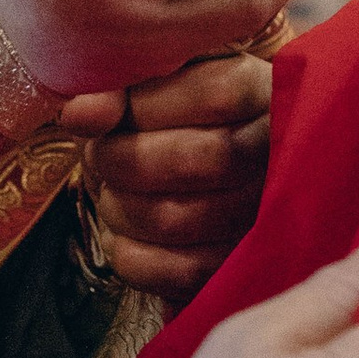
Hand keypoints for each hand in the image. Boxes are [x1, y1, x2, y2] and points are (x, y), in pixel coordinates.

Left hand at [61, 50, 272, 304]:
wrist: (187, 173)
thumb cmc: (163, 120)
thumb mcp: (146, 85)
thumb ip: (115, 85)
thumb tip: (80, 114)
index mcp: (264, 93)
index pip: (218, 95)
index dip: (147, 107)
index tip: (109, 114)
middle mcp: (278, 157)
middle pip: (196, 161)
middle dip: (121, 159)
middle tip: (100, 156)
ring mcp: (264, 219)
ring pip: (173, 218)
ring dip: (117, 207)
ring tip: (112, 193)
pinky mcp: (236, 270)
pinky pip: (173, 272)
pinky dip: (127, 253)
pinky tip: (123, 234)